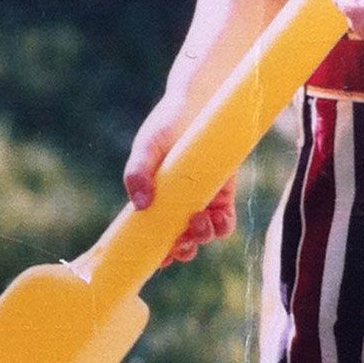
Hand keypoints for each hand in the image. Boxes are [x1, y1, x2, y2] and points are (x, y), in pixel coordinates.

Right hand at [123, 111, 236, 266]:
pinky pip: (225, 221)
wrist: (201, 102)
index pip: (152, 235)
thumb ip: (137, 172)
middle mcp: (177, 204)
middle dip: (181, 250)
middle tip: (181, 242)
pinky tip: (217, 217)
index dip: (156, 254)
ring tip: (199, 221)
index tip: (160, 260)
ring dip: (201, 237)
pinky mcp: (223, 193)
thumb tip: (142, 205)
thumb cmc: (168, 123)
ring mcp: (202, 200)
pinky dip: (222, 226)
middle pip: (180, 242)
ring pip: (203, 235)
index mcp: (155, 198)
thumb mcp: (147, 145)